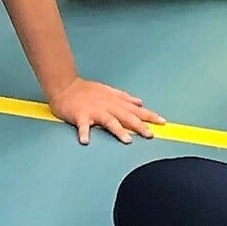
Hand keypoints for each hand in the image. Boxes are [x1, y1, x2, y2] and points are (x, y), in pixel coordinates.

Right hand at [46, 77, 162, 144]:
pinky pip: (82, 125)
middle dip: (139, 125)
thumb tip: (139, 102)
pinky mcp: (79, 115)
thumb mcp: (108, 90)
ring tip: (127, 139)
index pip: (135, 109)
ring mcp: (93, 110)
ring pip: (108, 120)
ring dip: (118, 130)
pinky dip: (84, 132)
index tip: (162, 122)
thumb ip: (124, 97)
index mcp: (114, 101)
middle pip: (126, 116)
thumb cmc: (86, 90)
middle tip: (150, 134)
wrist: (64, 85)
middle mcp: (106, 105)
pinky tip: (85, 141)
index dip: (149, 115)